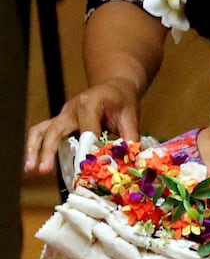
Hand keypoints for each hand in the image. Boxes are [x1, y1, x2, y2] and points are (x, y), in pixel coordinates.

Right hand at [25, 77, 140, 174]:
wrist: (115, 87)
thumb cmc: (123, 101)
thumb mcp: (131, 116)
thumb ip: (130, 137)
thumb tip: (131, 160)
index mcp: (90, 103)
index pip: (86, 129)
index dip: (85, 148)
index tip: (84, 166)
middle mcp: (72, 109)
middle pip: (56, 129)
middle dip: (49, 150)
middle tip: (44, 170)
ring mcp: (63, 115)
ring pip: (42, 130)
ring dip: (34, 149)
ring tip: (30, 168)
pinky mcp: (59, 121)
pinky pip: (41, 132)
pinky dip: (35, 146)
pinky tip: (32, 163)